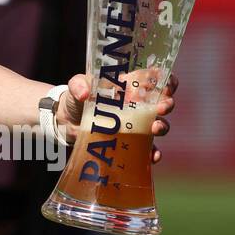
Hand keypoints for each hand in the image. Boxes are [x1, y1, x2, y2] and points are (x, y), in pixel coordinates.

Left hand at [56, 71, 178, 162]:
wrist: (67, 122)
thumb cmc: (76, 98)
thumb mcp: (76, 86)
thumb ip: (78, 85)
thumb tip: (84, 94)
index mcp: (129, 86)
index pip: (156, 79)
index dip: (167, 81)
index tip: (167, 86)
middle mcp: (137, 104)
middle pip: (163, 102)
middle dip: (167, 104)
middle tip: (161, 109)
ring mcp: (136, 124)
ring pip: (159, 124)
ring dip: (162, 126)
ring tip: (155, 129)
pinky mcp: (131, 141)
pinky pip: (148, 148)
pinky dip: (153, 152)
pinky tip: (153, 156)